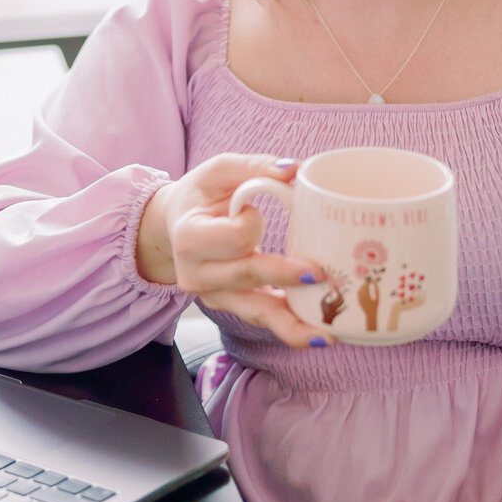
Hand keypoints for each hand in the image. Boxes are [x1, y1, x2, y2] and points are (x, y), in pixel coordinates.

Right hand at [136, 153, 330, 349]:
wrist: (176, 225)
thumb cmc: (202, 194)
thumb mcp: (220, 170)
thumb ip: (255, 166)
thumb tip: (294, 168)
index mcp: (190, 236)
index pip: (233, 237)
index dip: (252, 223)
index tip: (254, 209)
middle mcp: (196, 273)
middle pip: (247, 276)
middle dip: (283, 276)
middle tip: (320, 275)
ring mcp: (212, 295)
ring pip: (255, 312)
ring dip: (291, 324)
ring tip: (326, 335)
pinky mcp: (229, 306)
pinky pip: (261, 317)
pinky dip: (289, 325)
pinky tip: (318, 333)